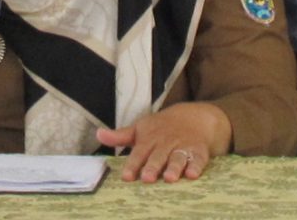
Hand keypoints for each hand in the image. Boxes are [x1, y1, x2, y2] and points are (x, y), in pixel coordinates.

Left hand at [97, 103, 229, 183]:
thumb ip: (120, 136)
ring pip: (177, 157)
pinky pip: (198, 159)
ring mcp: (182, 146)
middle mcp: (165, 143)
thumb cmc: (161, 128)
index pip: (139, 153)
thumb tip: (98, 134)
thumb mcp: (140, 129)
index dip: (133, 164)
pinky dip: (196, 166)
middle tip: (147, 178)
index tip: (127, 177)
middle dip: (153, 167)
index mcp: (149, 139)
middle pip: (158, 156)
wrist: (194, 117)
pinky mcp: (198, 151)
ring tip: (170, 178)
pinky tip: (192, 174)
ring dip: (174, 167)